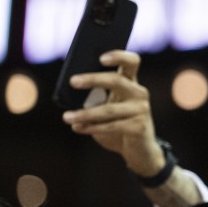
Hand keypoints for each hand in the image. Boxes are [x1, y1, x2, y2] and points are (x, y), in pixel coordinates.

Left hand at [61, 50, 164, 175]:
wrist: (138, 150)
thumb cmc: (117, 123)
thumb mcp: (107, 106)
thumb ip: (96, 96)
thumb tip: (71, 90)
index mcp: (131, 83)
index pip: (131, 62)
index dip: (119, 56)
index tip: (101, 58)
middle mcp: (139, 93)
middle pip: (117, 80)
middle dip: (94, 79)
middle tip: (73, 81)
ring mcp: (141, 110)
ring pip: (109, 109)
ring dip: (85, 113)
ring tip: (66, 117)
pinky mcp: (139, 127)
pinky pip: (111, 126)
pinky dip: (91, 127)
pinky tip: (77, 128)